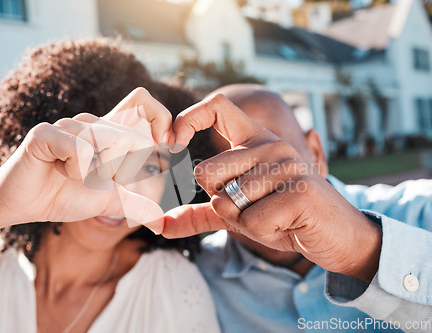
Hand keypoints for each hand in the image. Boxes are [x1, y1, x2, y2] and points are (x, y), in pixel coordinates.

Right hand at [0, 87, 173, 233]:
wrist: (24, 205)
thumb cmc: (65, 196)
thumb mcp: (109, 201)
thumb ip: (136, 205)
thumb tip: (161, 222)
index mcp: (108, 132)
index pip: (144, 104)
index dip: (159, 123)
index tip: (157, 153)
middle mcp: (91, 122)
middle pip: (131, 137)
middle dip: (121, 171)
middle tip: (95, 180)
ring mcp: (68, 124)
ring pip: (108, 142)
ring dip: (96, 173)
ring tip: (74, 177)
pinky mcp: (47, 132)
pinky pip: (81, 149)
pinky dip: (76, 171)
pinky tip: (59, 172)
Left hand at [163, 93, 381, 281]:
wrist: (335, 236)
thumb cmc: (283, 218)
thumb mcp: (237, 213)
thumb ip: (200, 214)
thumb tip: (159, 224)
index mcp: (255, 140)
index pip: (217, 106)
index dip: (187, 119)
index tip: (173, 145)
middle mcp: (271, 144)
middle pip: (205, 171)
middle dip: (221, 203)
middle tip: (254, 207)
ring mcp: (287, 164)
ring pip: (227, 201)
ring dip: (244, 222)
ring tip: (274, 216)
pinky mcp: (300, 190)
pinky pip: (252, 221)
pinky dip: (263, 233)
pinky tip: (286, 225)